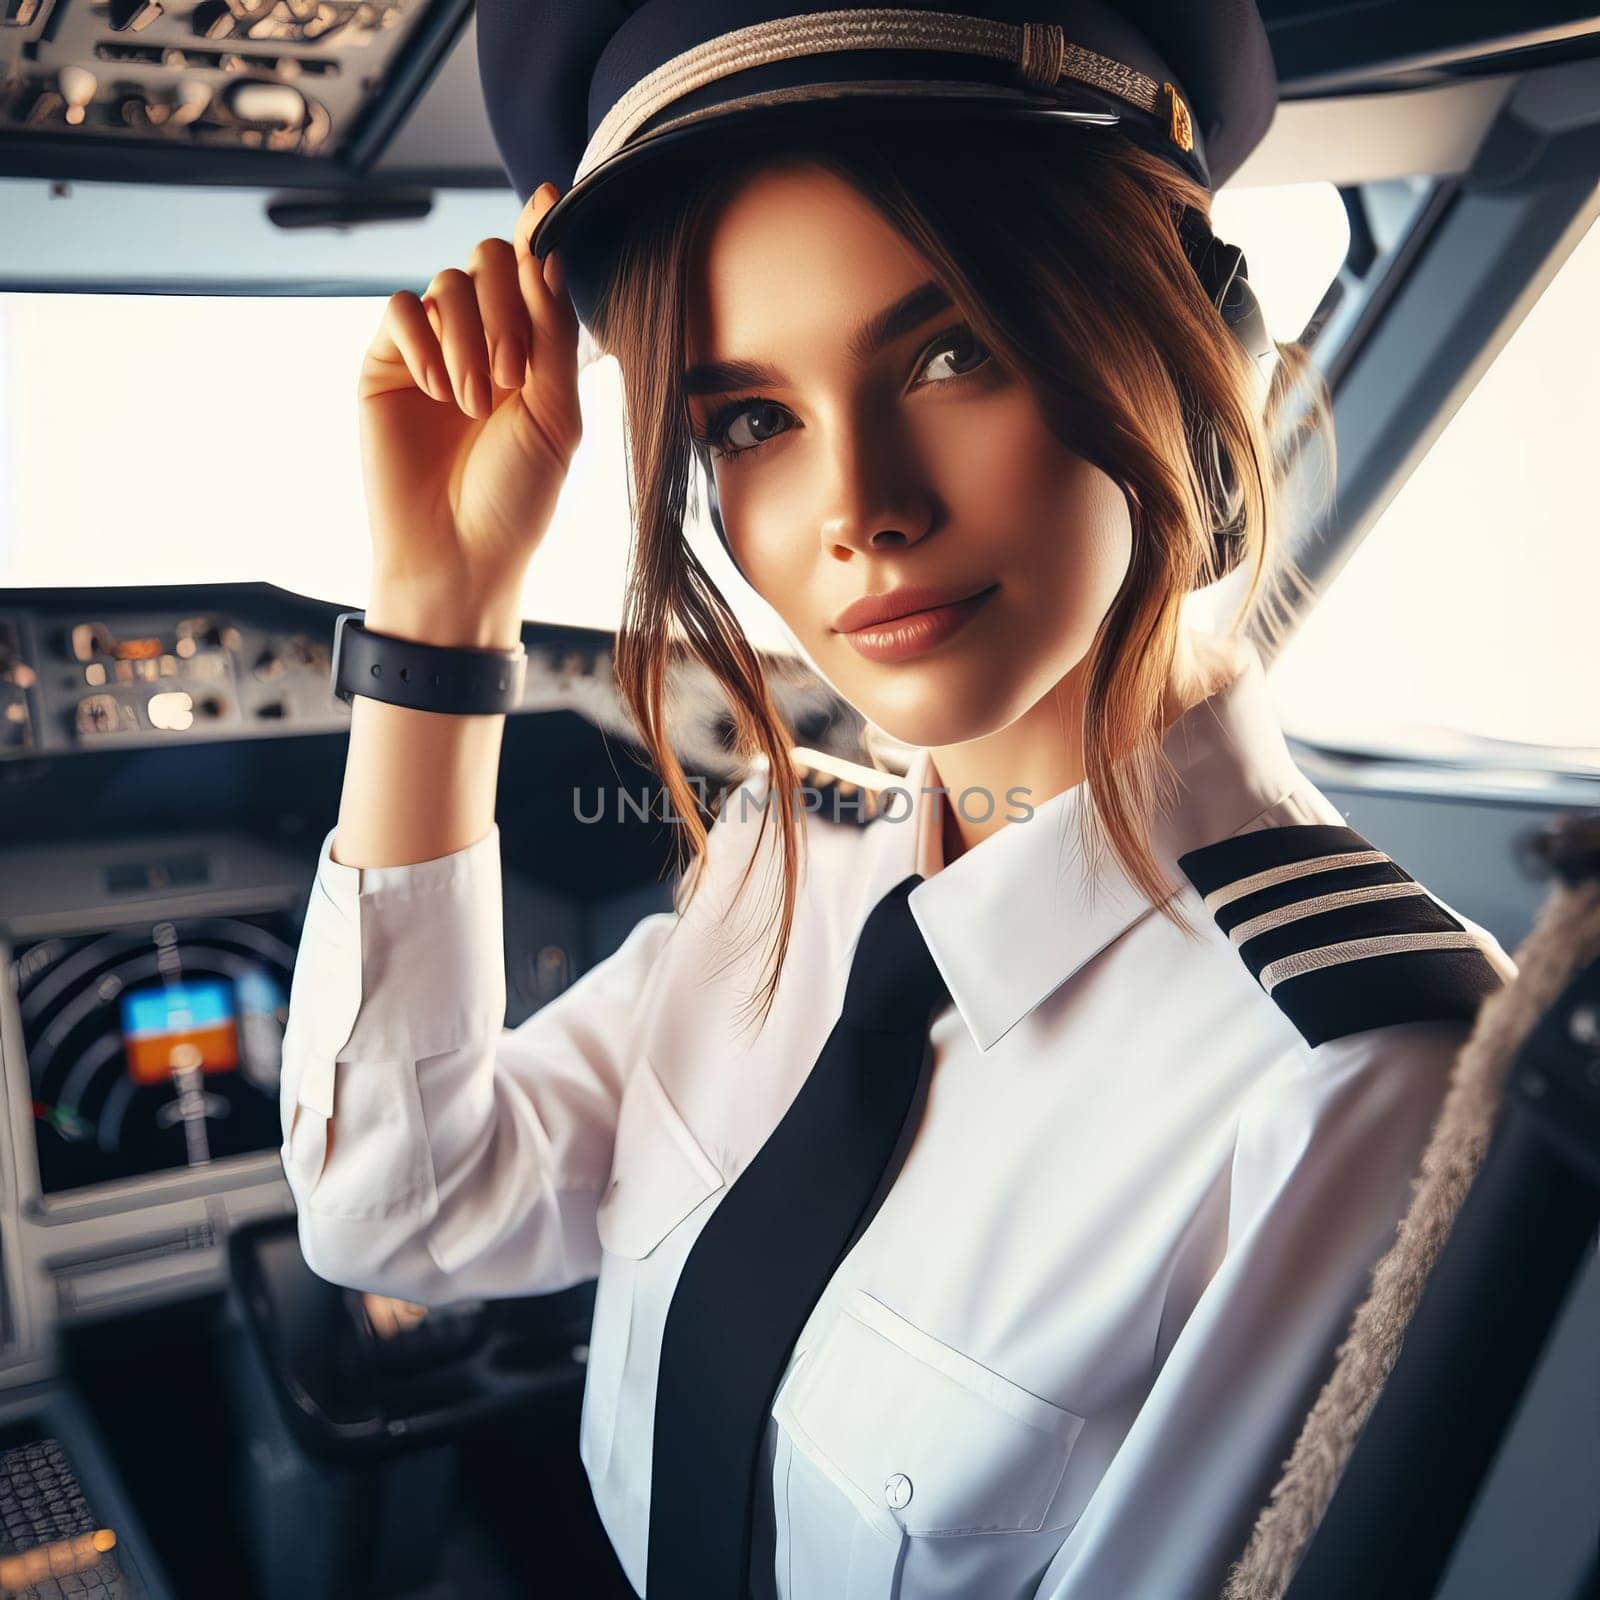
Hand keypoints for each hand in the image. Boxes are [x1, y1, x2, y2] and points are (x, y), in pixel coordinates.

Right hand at [356, 182, 580, 643]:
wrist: (458, 554)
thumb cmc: (517, 498)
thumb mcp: (557, 417)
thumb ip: (556, 336)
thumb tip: (547, 255)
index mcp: (532, 352)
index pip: (530, 273)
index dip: (537, 230)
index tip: (550, 198)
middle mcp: (481, 342)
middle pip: (488, 262)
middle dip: (506, 310)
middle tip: (514, 378)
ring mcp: (430, 350)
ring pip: (447, 282)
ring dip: (469, 337)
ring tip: (475, 404)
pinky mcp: (384, 365)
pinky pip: (399, 309)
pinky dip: (424, 340)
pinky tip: (440, 390)